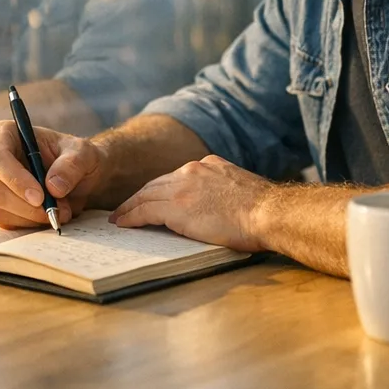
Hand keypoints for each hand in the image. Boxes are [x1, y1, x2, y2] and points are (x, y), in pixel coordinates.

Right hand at [0, 120, 107, 228]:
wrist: (67, 175)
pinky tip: (40, 216)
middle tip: (57, 212)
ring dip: (29, 217)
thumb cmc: (70, 157)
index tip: (40, 197)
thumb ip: (71, 165)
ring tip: (56, 212)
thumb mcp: (81, 153)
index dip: (15, 180)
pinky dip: (23, 224)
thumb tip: (53, 187)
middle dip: (26, 206)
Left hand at [110, 155, 272, 251]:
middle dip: (139, 196)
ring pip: (145, 196)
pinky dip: (130, 217)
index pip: (175, 177)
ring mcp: (182, 187)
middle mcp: (192, 171)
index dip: (160, 190)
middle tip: (125, 208)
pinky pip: (144, 211)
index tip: (151, 199)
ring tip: (118, 217)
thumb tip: (216, 208)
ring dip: (129, 207)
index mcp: (208, 165)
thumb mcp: (240, 190)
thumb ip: (222, 192)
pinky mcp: (176, 207)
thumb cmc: (264, 211)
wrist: (269, 213)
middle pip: (156, 184)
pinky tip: (123, 224)